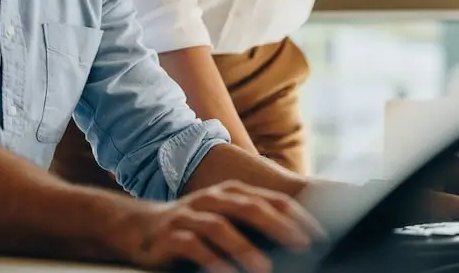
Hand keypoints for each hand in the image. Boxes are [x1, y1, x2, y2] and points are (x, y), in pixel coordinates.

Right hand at [119, 180, 326, 272]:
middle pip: (249, 207)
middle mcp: (213, 200)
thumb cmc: (193, 227)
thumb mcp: (225, 222)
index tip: (320, 235)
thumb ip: (253, 227)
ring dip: (244, 248)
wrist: (138, 227)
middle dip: (278, 226)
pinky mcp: (171, 234)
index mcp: (231, 193)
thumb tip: (295, 243)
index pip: (270, 199)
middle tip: (302, 244)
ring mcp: (190, 215)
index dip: (296, 215)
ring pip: (220, 227)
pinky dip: (211, 261)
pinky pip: (193, 246)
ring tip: (265, 267)